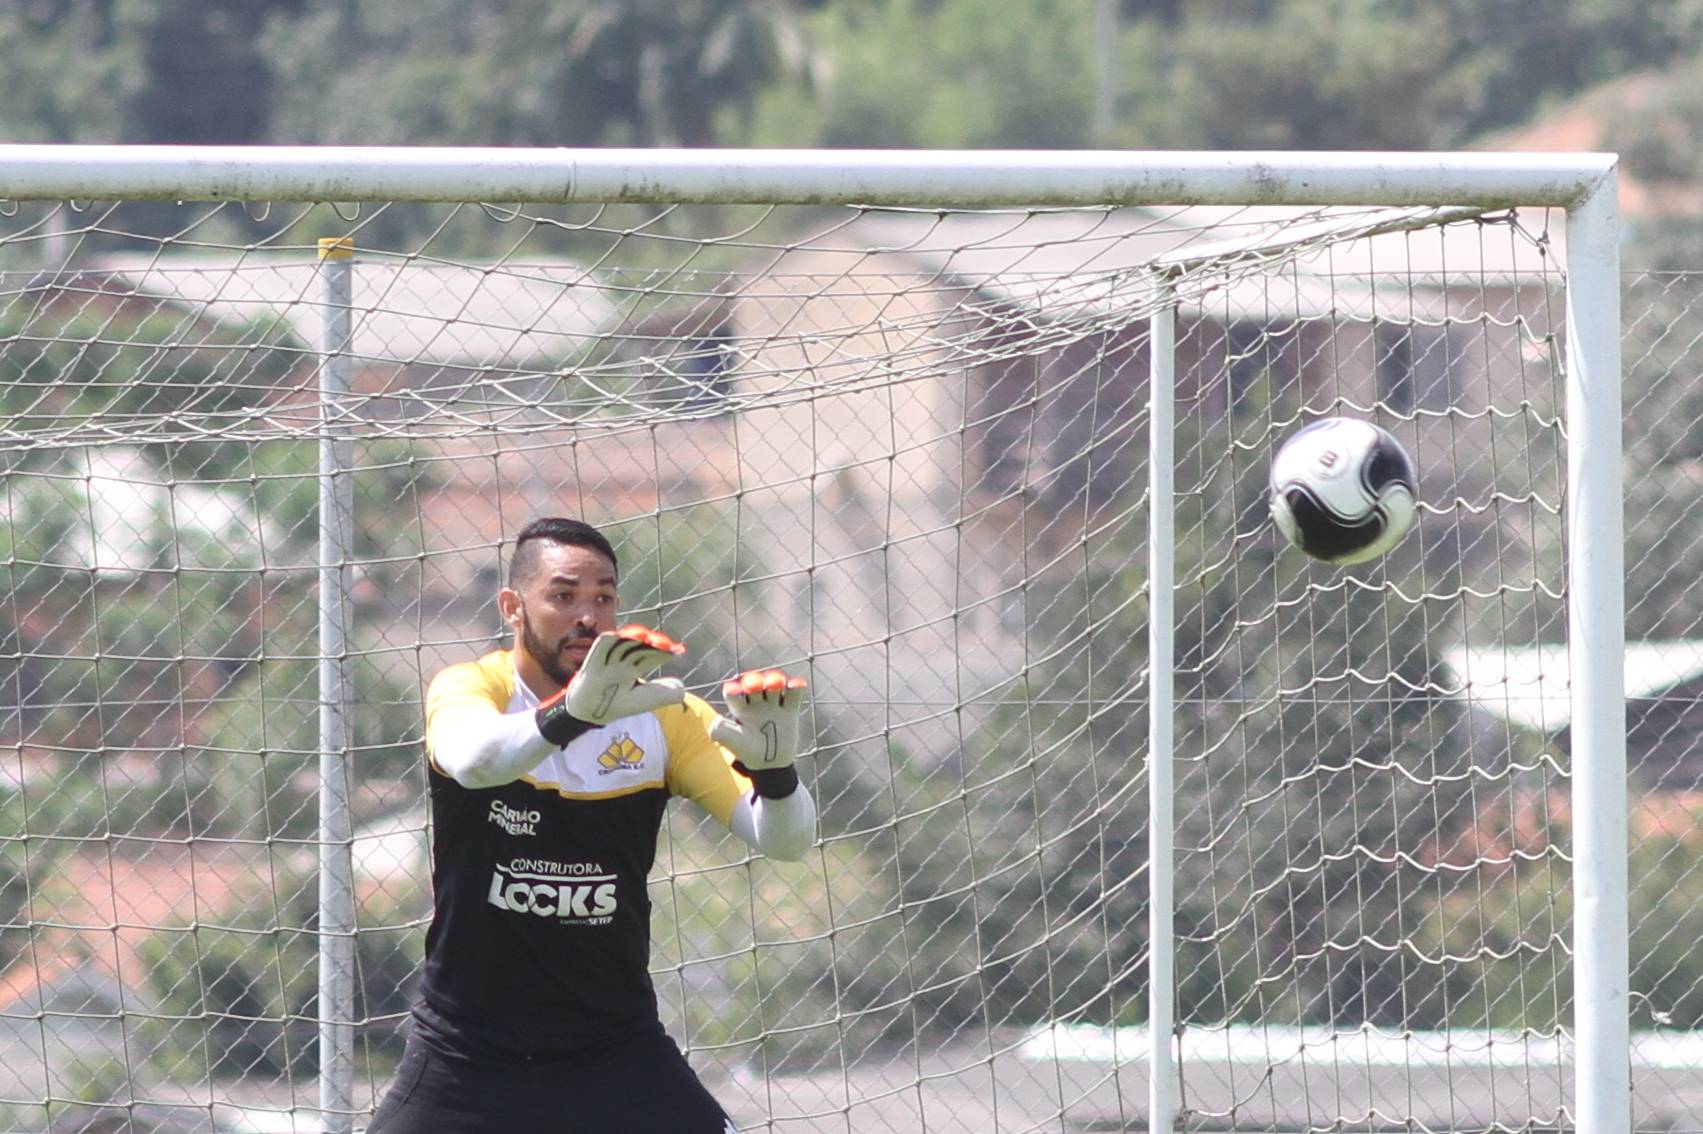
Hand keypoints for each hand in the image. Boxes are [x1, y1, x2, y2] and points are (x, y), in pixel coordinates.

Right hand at [536, 624, 686, 744]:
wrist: (589, 713)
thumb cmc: (618, 705)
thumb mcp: (647, 701)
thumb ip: (666, 694)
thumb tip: (681, 684)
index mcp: (635, 667)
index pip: (651, 654)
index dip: (665, 651)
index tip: (679, 651)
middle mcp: (623, 660)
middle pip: (639, 646)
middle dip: (652, 643)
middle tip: (665, 644)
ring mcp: (609, 660)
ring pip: (622, 642)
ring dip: (635, 636)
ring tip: (647, 637)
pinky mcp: (594, 662)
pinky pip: (601, 645)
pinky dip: (611, 639)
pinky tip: (622, 635)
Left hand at [712, 669, 808, 784]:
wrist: (770, 763)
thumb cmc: (747, 751)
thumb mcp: (731, 742)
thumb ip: (719, 730)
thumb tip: (717, 719)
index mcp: (739, 708)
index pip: (734, 693)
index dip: (733, 690)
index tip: (733, 692)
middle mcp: (755, 702)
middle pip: (755, 683)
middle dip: (754, 681)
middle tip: (753, 685)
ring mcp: (773, 704)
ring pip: (774, 684)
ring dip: (774, 680)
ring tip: (775, 684)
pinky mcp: (790, 709)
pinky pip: (794, 693)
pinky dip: (795, 686)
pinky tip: (794, 684)